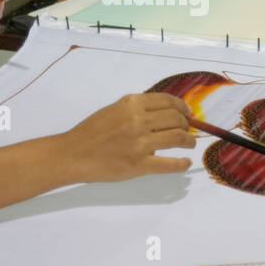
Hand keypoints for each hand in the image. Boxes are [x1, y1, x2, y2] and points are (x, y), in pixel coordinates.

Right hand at [58, 92, 195, 182]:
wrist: (74, 154)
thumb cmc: (91, 132)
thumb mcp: (114, 109)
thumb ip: (136, 109)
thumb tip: (162, 112)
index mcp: (131, 104)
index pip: (167, 101)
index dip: (182, 107)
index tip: (187, 113)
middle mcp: (138, 120)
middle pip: (175, 119)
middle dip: (186, 124)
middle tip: (187, 130)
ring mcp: (140, 143)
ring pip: (177, 138)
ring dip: (188, 141)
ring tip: (190, 144)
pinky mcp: (139, 164)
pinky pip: (169, 164)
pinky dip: (182, 163)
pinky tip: (186, 163)